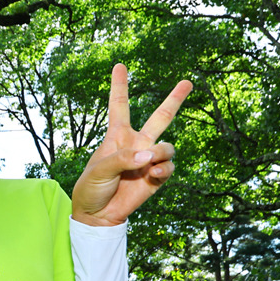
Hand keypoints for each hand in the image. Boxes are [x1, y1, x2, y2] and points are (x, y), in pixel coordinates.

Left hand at [72, 63, 190, 226]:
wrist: (97, 215)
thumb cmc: (91, 188)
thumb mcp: (99, 170)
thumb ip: (122, 159)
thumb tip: (148, 155)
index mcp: (117, 136)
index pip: (119, 106)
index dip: (119, 85)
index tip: (120, 65)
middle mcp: (136, 144)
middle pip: (160, 117)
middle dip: (174, 99)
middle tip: (188, 82)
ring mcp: (148, 160)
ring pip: (167, 146)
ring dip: (161, 152)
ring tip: (149, 162)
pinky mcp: (156, 178)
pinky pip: (168, 168)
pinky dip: (163, 169)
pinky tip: (153, 174)